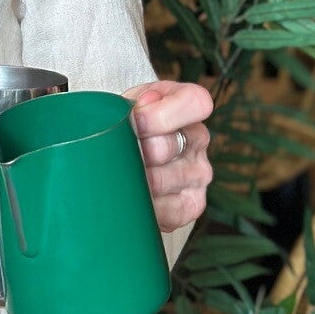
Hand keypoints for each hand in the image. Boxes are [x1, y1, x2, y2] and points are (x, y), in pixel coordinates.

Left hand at [125, 79, 212, 235]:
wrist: (125, 155)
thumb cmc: (126, 123)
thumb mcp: (128, 103)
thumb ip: (134, 104)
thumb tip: (144, 106)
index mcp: (189, 106)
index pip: (196, 103)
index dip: (161, 115)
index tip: (134, 122)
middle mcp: (199, 138)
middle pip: (166, 146)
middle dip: (134, 152)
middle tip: (114, 154)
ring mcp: (199, 173)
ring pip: (159, 180)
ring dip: (133, 181)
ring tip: (118, 178)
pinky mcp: (192, 204)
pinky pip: (164, 210)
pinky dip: (141, 206)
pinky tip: (131, 199)